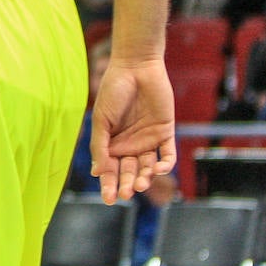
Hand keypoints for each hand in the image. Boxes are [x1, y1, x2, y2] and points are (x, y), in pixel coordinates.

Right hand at [90, 56, 176, 203]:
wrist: (136, 67)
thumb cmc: (113, 90)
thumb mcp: (101, 119)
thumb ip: (100, 146)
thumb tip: (97, 173)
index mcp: (112, 142)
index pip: (110, 168)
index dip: (109, 184)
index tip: (108, 198)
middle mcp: (130, 144)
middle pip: (129, 170)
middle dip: (127, 183)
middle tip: (126, 192)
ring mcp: (149, 139)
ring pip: (148, 166)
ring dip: (145, 177)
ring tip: (141, 183)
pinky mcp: (166, 133)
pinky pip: (168, 154)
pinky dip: (165, 164)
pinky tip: (158, 169)